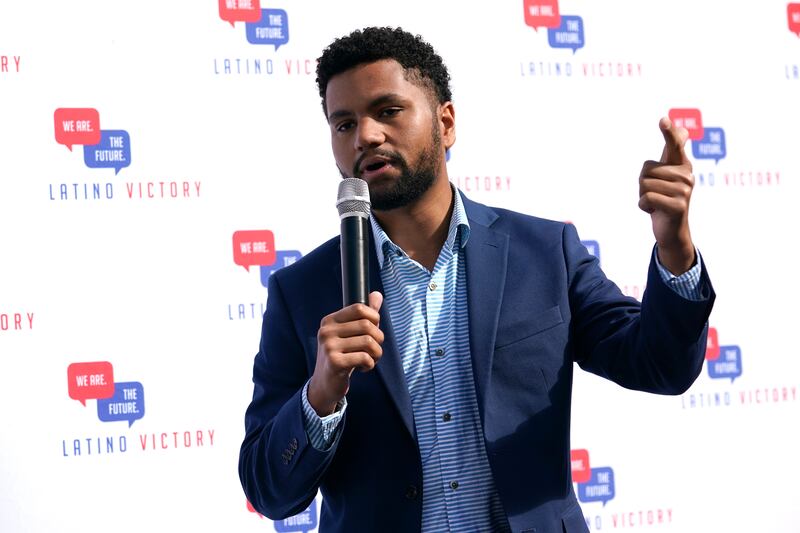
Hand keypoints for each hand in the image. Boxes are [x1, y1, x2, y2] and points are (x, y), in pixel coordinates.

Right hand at [307, 291, 383, 415]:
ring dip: (377, 353)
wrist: (325, 384)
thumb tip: (377, 294)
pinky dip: (370, 364)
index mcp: (330, 320)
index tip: (374, 331)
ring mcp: (329, 347)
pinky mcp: (335, 363)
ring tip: (371, 359)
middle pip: (367, 325)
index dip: (374, 318)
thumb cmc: (341, 356)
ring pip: (369, 342)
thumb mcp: (350, 334)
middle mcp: (326, 331)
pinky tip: (364, 367)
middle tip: (375, 350)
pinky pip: (364, 358)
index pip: (359, 308)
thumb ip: (364, 315)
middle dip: (379, 338)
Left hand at [639, 117, 695, 274]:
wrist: (672, 230)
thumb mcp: (667, 175)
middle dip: (643, 184)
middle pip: (646, 169)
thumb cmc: (665, 199)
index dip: (669, 133)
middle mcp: (687, 176)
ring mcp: (684, 191)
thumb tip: (681, 127)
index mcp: (682, 165)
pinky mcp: (678, 206)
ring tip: (657, 202)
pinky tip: (655, 211)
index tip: (662, 120)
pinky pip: (646, 198)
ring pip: (644, 184)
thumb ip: (671, 152)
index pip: (675, 144)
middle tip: (657, 194)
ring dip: (643, 196)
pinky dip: (643, 206)